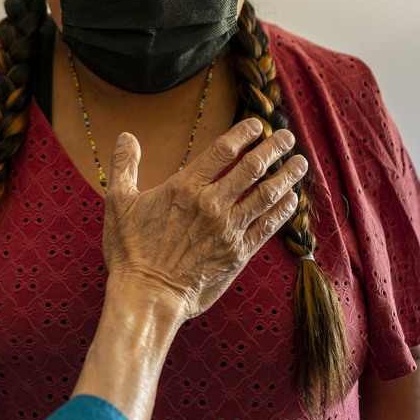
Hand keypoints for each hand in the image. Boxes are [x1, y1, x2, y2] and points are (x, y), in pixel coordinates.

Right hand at [102, 119, 304, 320]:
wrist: (148, 296)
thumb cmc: (130, 251)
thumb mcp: (119, 203)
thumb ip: (124, 165)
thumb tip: (126, 136)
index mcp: (185, 187)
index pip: (223, 150)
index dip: (244, 133)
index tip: (257, 124)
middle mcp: (212, 204)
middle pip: (252, 168)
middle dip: (274, 148)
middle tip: (287, 136)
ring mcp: (228, 230)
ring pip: (267, 195)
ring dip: (287, 176)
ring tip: (301, 163)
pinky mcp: (238, 253)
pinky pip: (268, 227)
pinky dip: (283, 211)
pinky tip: (292, 201)